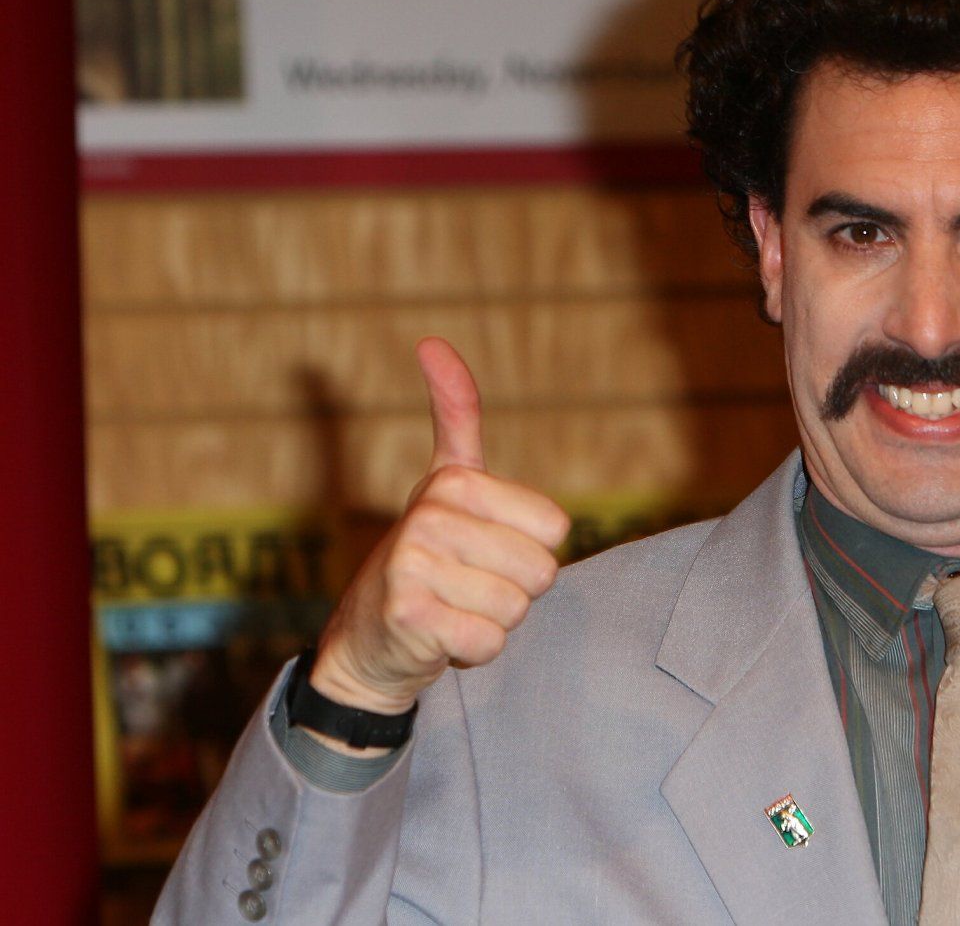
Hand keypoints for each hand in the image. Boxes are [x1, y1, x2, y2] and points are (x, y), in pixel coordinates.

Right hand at [308, 338, 568, 726]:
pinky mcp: (409, 615)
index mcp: (454, 482)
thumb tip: (432, 342)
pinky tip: (440, 639)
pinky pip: (489, 641)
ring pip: (516, 608)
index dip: (529, 551)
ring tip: (452, 609)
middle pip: (540, 571)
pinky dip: (474, 651)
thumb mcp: (447, 485)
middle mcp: (430, 515)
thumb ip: (455, 418)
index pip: (555, 528)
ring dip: (492, 622)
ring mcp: (414, 564)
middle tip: (466, 587)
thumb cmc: (427, 561)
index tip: (485, 549)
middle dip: (513, 591)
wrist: (368, 644)